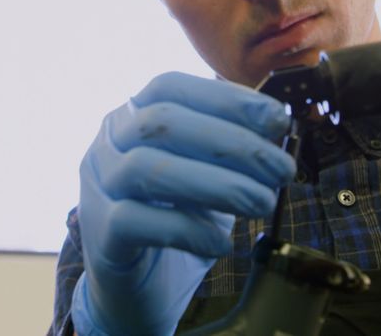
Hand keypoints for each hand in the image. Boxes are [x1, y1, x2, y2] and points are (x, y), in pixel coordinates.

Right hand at [71, 72, 294, 335]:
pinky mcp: (100, 235)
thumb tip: (277, 132)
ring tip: (262, 204)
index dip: (225, 98)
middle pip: (161, 123)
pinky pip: (135, 220)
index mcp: (130, 118)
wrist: (136, 293)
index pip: (169, 87)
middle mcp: (106, 145)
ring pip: (146, 167)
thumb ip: (226, 151)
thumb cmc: (175, 223)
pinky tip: (221, 245)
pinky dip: (187, 229)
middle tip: (282, 170)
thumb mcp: (204, 177)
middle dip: (233, 142)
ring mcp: (98, 188)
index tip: (278, 119)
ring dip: (217, 183)